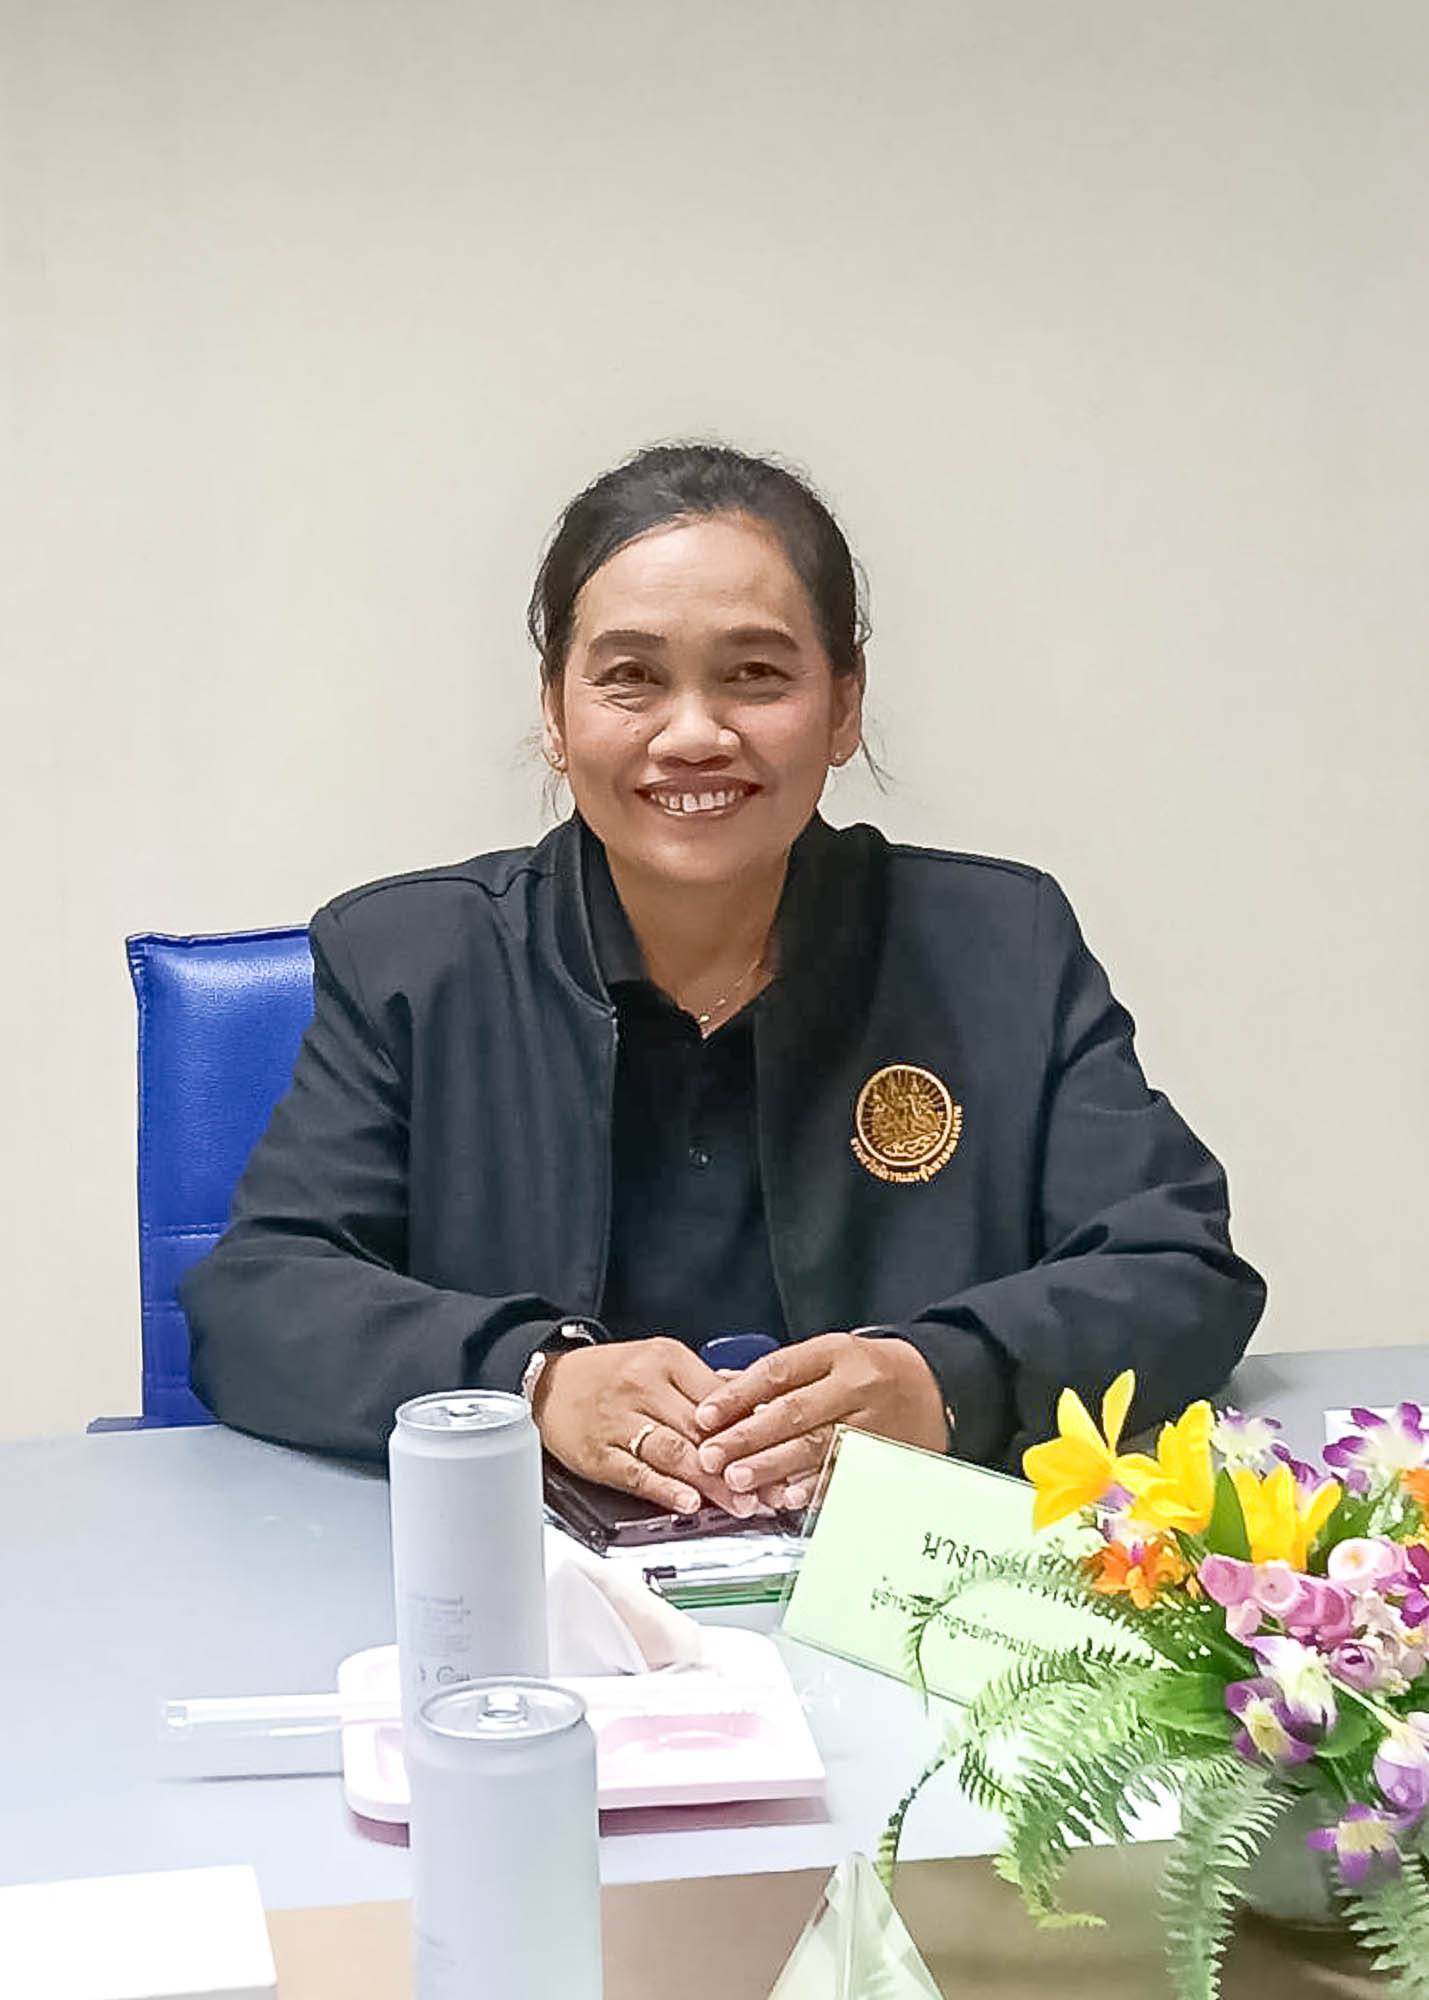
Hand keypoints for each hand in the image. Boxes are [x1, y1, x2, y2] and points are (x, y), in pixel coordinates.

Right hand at [532, 1336, 765, 1516]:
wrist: (550, 1381)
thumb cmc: (612, 1374)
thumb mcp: (662, 1363)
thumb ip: (707, 1385)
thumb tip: (759, 1405)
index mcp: (667, 1360)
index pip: (720, 1397)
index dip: (753, 1427)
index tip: (780, 1452)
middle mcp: (644, 1386)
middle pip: (701, 1429)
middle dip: (738, 1463)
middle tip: (770, 1490)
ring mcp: (619, 1421)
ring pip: (673, 1452)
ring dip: (710, 1482)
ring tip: (738, 1503)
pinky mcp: (599, 1453)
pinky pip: (636, 1473)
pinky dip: (664, 1489)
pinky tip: (687, 1503)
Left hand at [692, 1333, 948, 1509]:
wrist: (935, 1387)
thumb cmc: (869, 1371)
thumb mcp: (827, 1356)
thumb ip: (778, 1375)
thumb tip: (720, 1387)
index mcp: (835, 1353)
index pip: (778, 1372)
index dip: (737, 1395)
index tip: (705, 1416)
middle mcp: (856, 1385)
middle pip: (794, 1411)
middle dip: (747, 1437)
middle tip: (712, 1456)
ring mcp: (874, 1422)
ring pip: (817, 1445)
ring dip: (774, 1466)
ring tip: (738, 1479)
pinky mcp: (886, 1455)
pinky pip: (846, 1473)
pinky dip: (815, 1487)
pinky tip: (789, 1497)